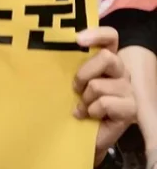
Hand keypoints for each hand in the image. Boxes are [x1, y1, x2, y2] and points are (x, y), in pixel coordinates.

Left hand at [73, 27, 136, 163]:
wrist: (78, 135)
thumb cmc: (70, 103)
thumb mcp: (64, 80)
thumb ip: (63, 64)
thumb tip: (39, 50)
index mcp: (105, 59)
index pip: (110, 37)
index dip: (97, 34)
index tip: (77, 39)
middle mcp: (120, 71)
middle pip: (107, 57)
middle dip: (83, 73)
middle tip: (75, 88)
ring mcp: (127, 89)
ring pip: (100, 84)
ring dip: (85, 98)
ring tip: (82, 107)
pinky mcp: (129, 108)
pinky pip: (105, 103)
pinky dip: (92, 111)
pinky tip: (89, 116)